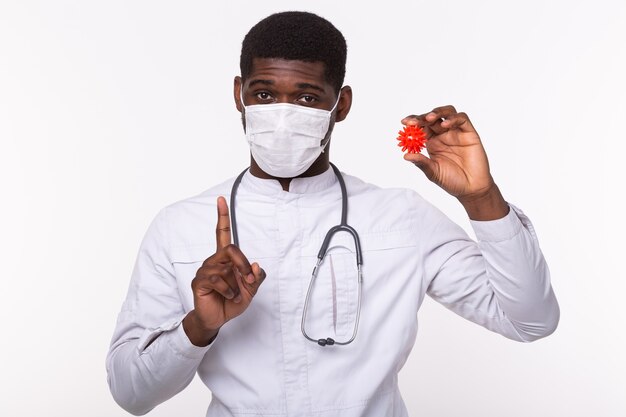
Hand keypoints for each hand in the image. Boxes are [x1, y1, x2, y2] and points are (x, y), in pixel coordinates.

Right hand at [183, 196, 265, 345]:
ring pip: (225, 268)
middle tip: (248, 278)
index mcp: (225, 259)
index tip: (221, 199)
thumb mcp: (251, 290)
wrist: (218, 319)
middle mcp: (214, 260)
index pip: (222, 233)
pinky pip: (217, 279)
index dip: (222, 217)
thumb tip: (255, 265)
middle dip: (243, 264)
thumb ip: (256, 277)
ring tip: (235, 295)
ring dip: (236, 284)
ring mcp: (205, 270)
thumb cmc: (232, 302)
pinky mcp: (199, 281)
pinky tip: (228, 296)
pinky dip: (228, 290)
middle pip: (231, 249)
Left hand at [402, 105, 507, 219]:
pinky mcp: (470, 133)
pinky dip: (453, 119)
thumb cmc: (452, 181)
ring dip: (437, 112)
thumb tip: (405, 156)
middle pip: (432, 117)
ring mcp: (456, 132)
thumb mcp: (432, 172)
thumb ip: (421, 163)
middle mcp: (444, 135)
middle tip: (413, 121)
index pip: (422, 127)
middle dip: (422, 117)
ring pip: (448, 112)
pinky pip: (462, 120)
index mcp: (432, 142)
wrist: (471, 189)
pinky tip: (444, 125)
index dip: (413, 122)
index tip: (404, 122)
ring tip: (429, 118)